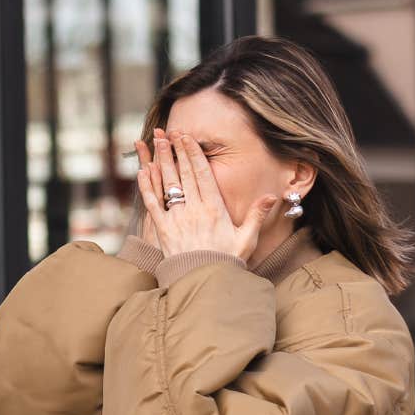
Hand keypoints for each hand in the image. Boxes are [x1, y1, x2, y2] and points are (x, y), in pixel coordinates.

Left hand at [135, 129, 277, 259]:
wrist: (204, 282)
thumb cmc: (226, 261)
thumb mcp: (246, 238)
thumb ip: (256, 215)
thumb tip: (272, 196)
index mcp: (215, 208)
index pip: (202, 173)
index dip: (193, 153)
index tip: (188, 137)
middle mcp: (194, 210)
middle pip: (183, 173)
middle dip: (176, 150)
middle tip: (169, 132)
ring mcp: (177, 218)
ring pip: (167, 183)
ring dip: (161, 161)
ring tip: (156, 142)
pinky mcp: (162, 229)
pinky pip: (152, 203)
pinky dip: (147, 186)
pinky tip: (142, 171)